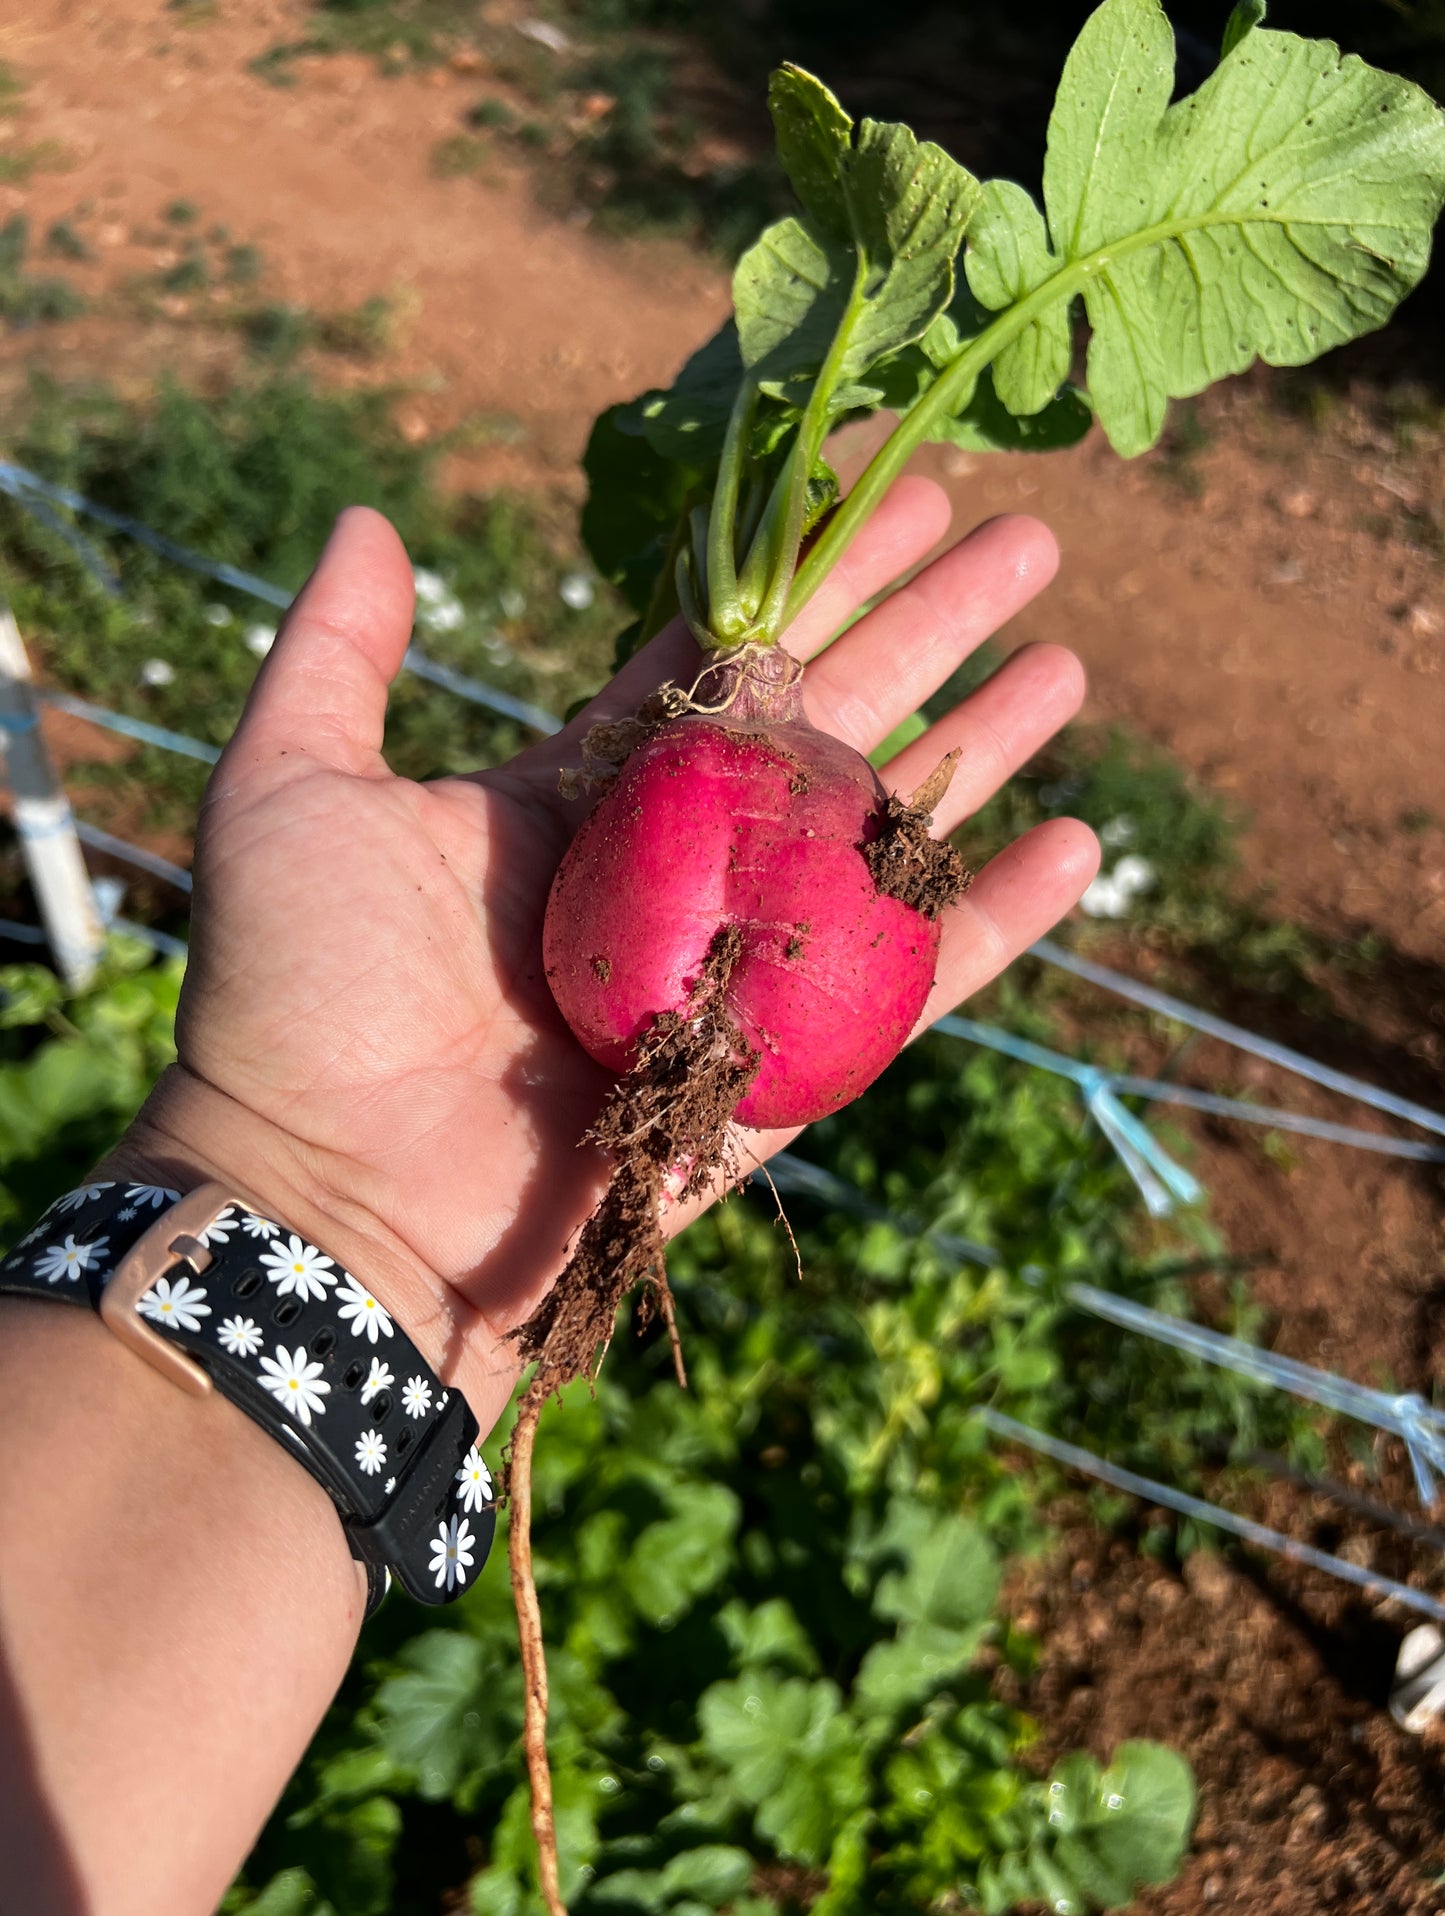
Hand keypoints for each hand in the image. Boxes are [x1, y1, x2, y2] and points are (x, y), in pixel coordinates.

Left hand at [117, 484, 1095, 1437]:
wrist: (336, 1199)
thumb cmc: (298, 995)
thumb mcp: (292, 789)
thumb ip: (339, 653)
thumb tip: (365, 519)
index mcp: (577, 800)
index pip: (720, 658)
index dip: (808, 572)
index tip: (892, 483)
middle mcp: (673, 873)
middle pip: (828, 725)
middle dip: (926, 627)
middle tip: (1028, 540)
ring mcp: (736, 969)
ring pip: (884, 840)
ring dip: (981, 751)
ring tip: (1070, 664)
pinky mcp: (783, 1071)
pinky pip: (909, 988)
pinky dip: (994, 924)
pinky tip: (1080, 846)